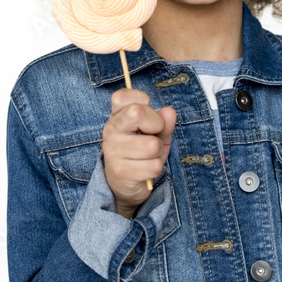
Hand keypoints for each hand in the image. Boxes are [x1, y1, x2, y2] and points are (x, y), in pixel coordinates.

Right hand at [101, 89, 175, 218]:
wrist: (124, 184)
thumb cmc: (141, 152)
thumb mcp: (155, 132)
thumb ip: (164, 121)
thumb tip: (169, 112)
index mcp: (116, 116)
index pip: (123, 96)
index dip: (142, 100)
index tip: (146, 113)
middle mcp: (111, 131)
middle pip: (136, 112)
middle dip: (156, 124)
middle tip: (153, 135)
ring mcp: (114, 151)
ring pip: (152, 144)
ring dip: (159, 152)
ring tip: (149, 156)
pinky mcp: (121, 172)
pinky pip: (154, 166)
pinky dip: (156, 168)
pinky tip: (145, 170)